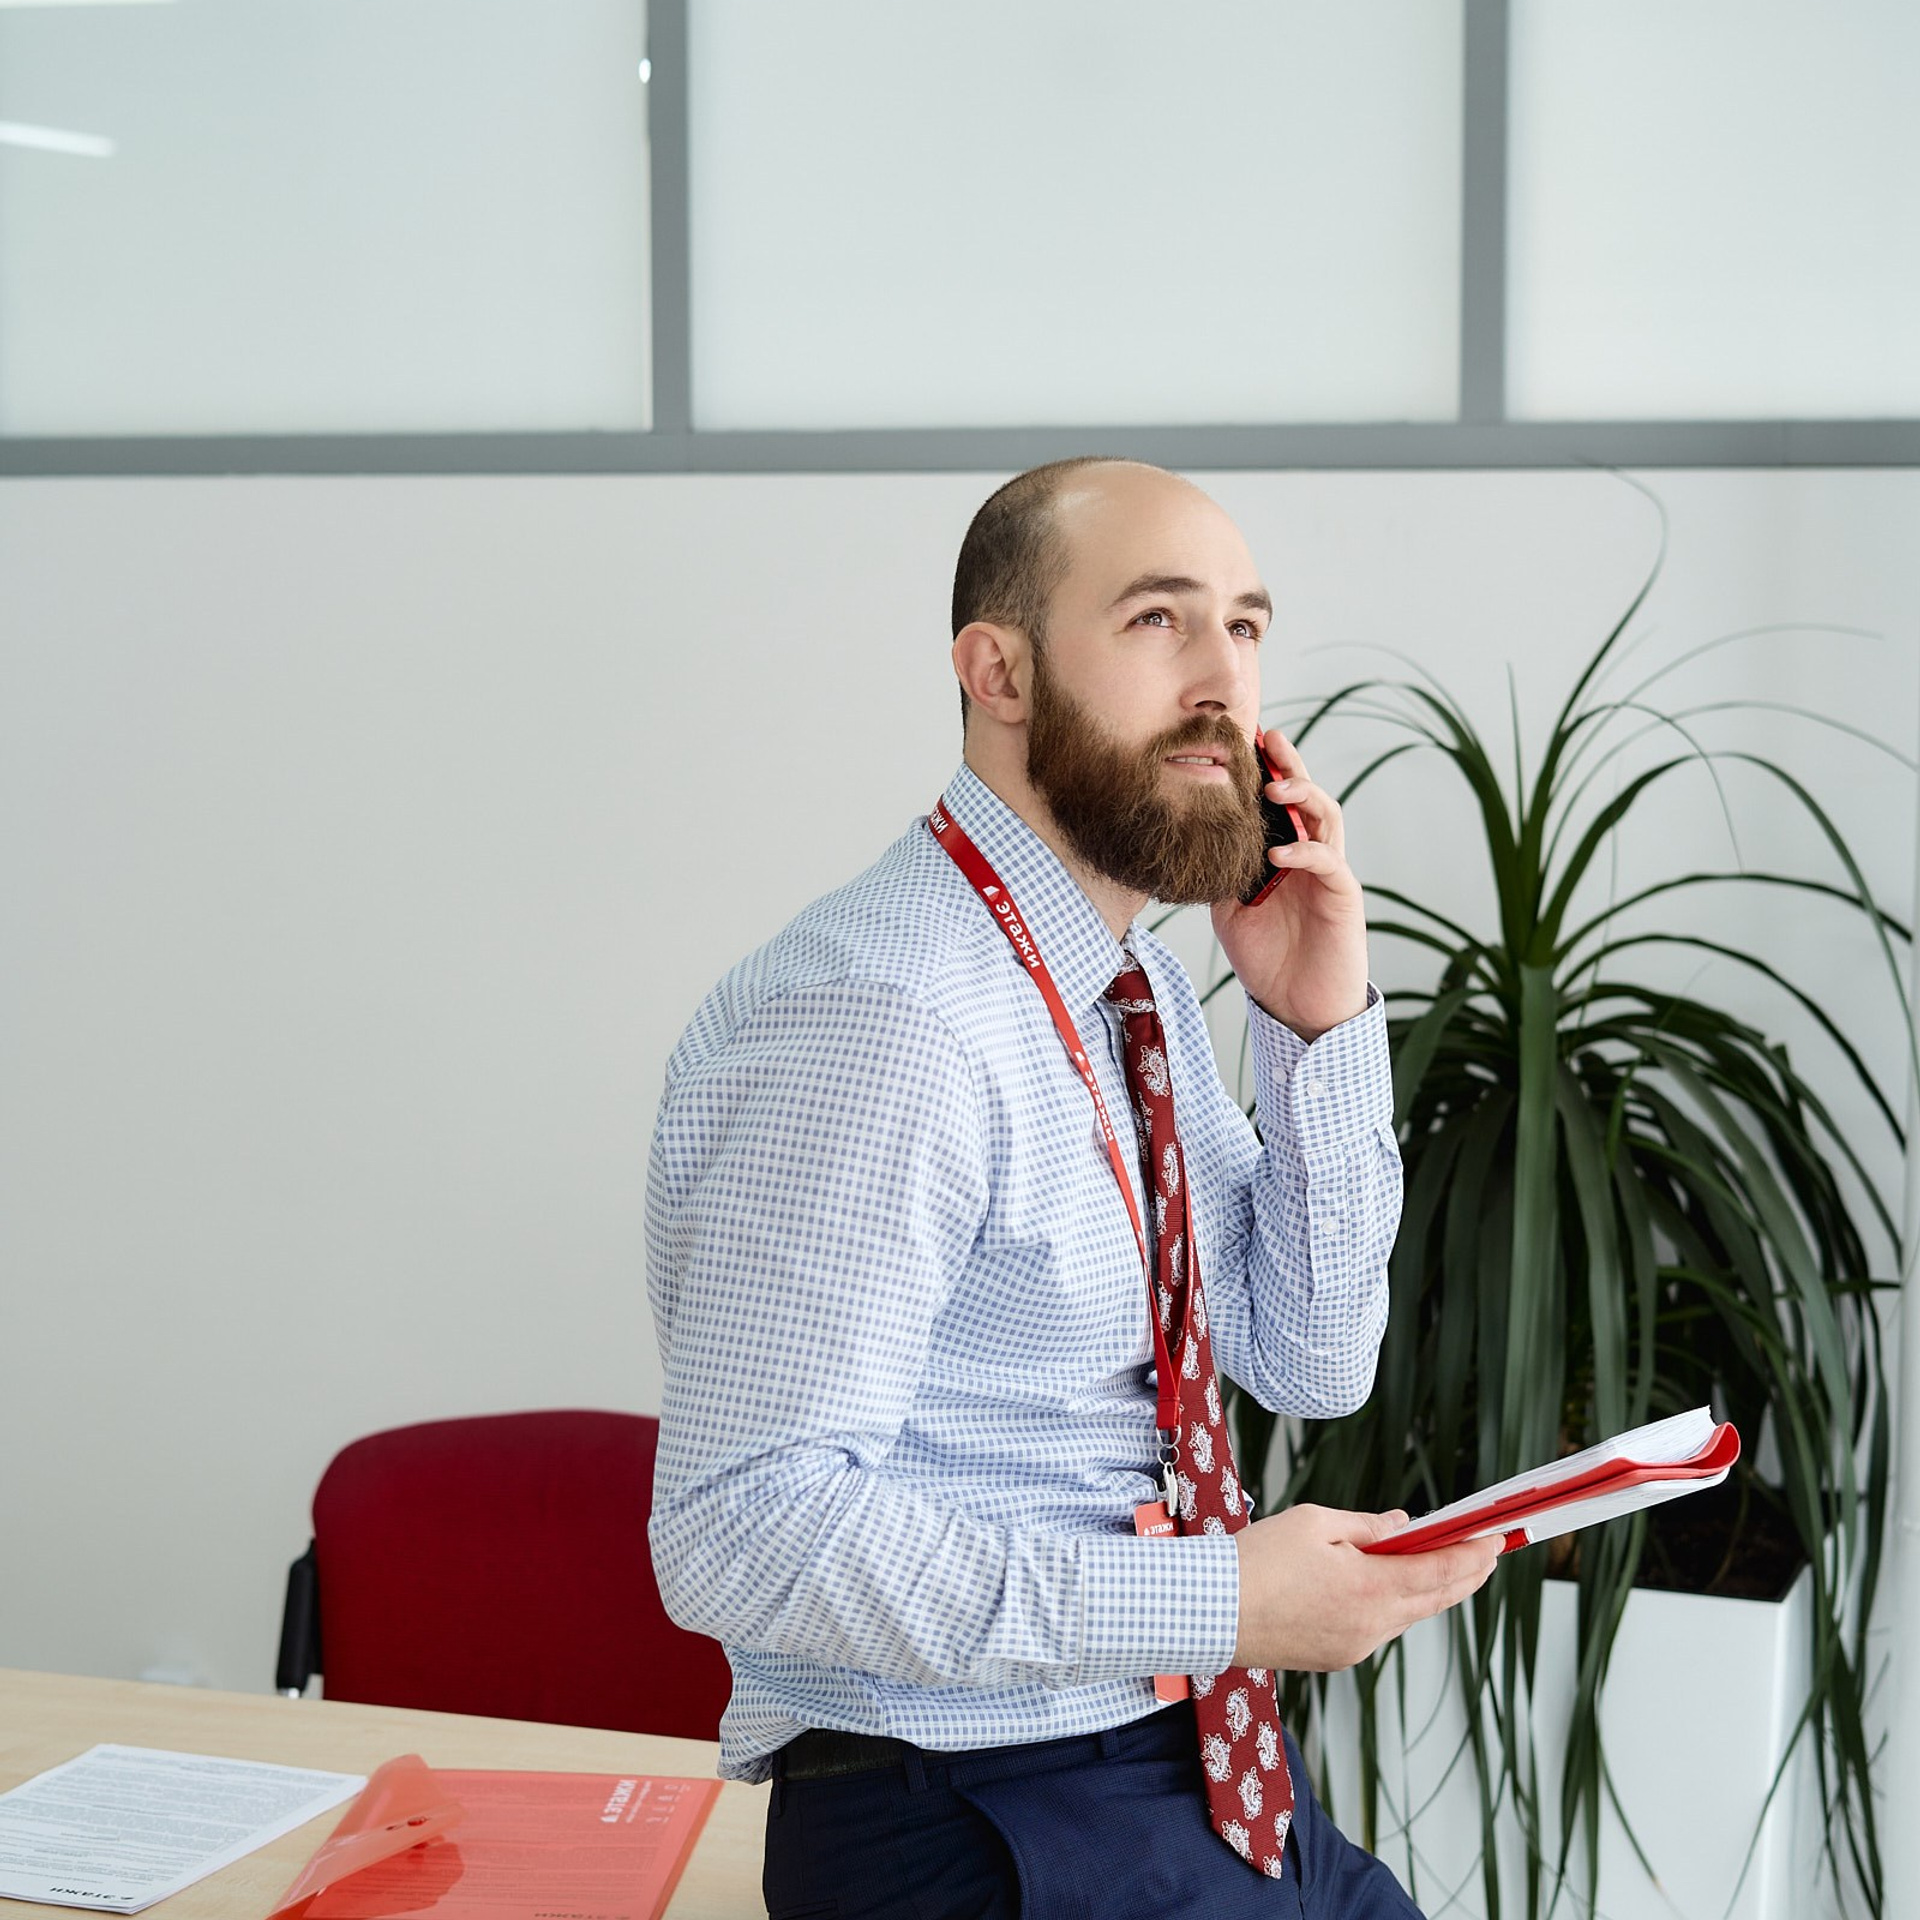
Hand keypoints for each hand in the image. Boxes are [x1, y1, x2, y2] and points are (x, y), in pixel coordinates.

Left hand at [1210, 727, 1369, 1041]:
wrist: (1297, 1006)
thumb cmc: (1267, 958)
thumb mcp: (1230, 909)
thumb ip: (1220, 874)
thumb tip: (1188, 843)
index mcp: (1284, 854)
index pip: (1277, 805)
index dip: (1264, 773)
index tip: (1241, 742)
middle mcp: (1310, 856)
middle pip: (1307, 797)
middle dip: (1289, 765)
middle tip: (1268, 739)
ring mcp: (1329, 873)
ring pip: (1327, 818)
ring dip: (1304, 796)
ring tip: (1276, 787)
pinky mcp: (1343, 896)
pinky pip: (1329, 863)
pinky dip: (1305, 851)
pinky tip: (1279, 851)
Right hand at [1231, 1504, 1501, 1671]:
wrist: (1210, 1611)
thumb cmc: (1256, 1561)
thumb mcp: (1314, 1523)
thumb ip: (1366, 1526)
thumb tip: (1401, 1525)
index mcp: (1369, 1588)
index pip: (1440, 1571)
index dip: (1472, 1554)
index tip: (1495, 1539)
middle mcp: (1371, 1626)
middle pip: (1434, 1600)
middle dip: (1464, 1574)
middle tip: (1484, 1552)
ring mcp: (1355, 1647)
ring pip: (1408, 1616)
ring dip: (1430, 1591)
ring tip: (1443, 1564)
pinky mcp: (1336, 1657)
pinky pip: (1380, 1629)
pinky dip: (1395, 1606)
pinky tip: (1390, 1586)